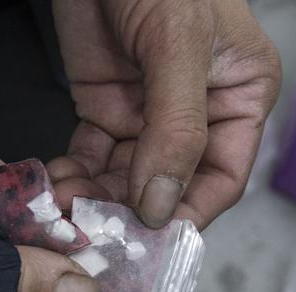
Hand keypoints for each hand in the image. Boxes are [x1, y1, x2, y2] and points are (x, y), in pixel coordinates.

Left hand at [48, 0, 281, 228]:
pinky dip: (75, 176)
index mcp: (237, 101)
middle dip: (131, 211)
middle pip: (168, 186)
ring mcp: (147, 116)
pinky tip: (58, 184)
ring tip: (67, 207)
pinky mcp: (105, 110)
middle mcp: (195, 117)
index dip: (189, 214)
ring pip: (125, 179)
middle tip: (95, 230)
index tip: (154, 241)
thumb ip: (176, 128)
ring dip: (96, 198)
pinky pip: (92, 158)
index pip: (221, 177)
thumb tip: (163, 205)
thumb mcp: (179, 45)